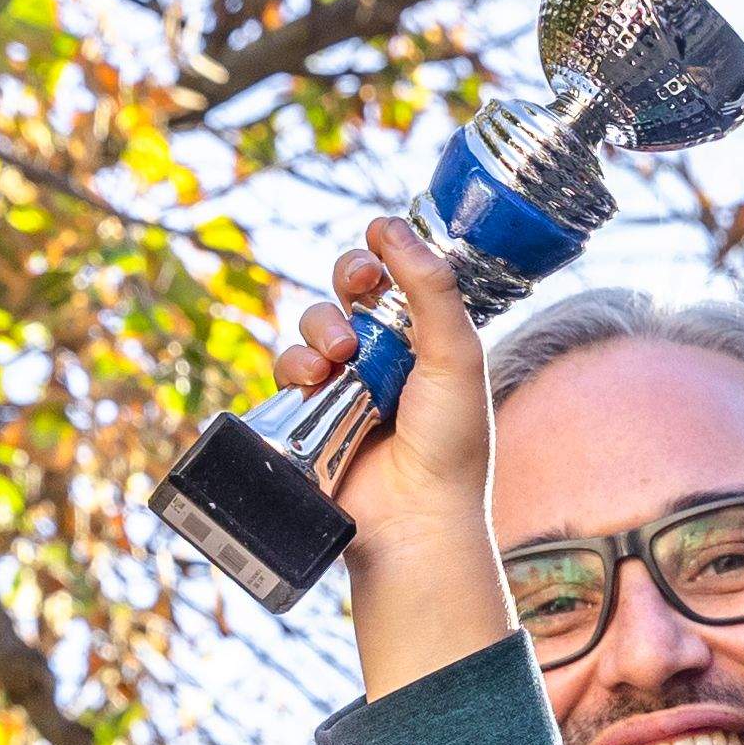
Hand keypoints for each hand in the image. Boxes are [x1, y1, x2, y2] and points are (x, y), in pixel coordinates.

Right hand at [272, 214, 497, 534]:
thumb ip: (431, 289)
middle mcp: (387, 356)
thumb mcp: (455, 356)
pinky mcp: (309, 412)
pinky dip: (296, 364)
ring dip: (322, 327)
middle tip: (358, 285)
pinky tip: (314, 381)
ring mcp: (346, 383)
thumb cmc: (450, 445)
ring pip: (315, 323)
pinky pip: (288, 365)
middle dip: (348, 276)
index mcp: (428, 338)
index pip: (399, 275)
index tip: (379, 239)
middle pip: (350, 287)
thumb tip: (392, 225)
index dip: (384, 253)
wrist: (414, 519)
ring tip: (341, 357)